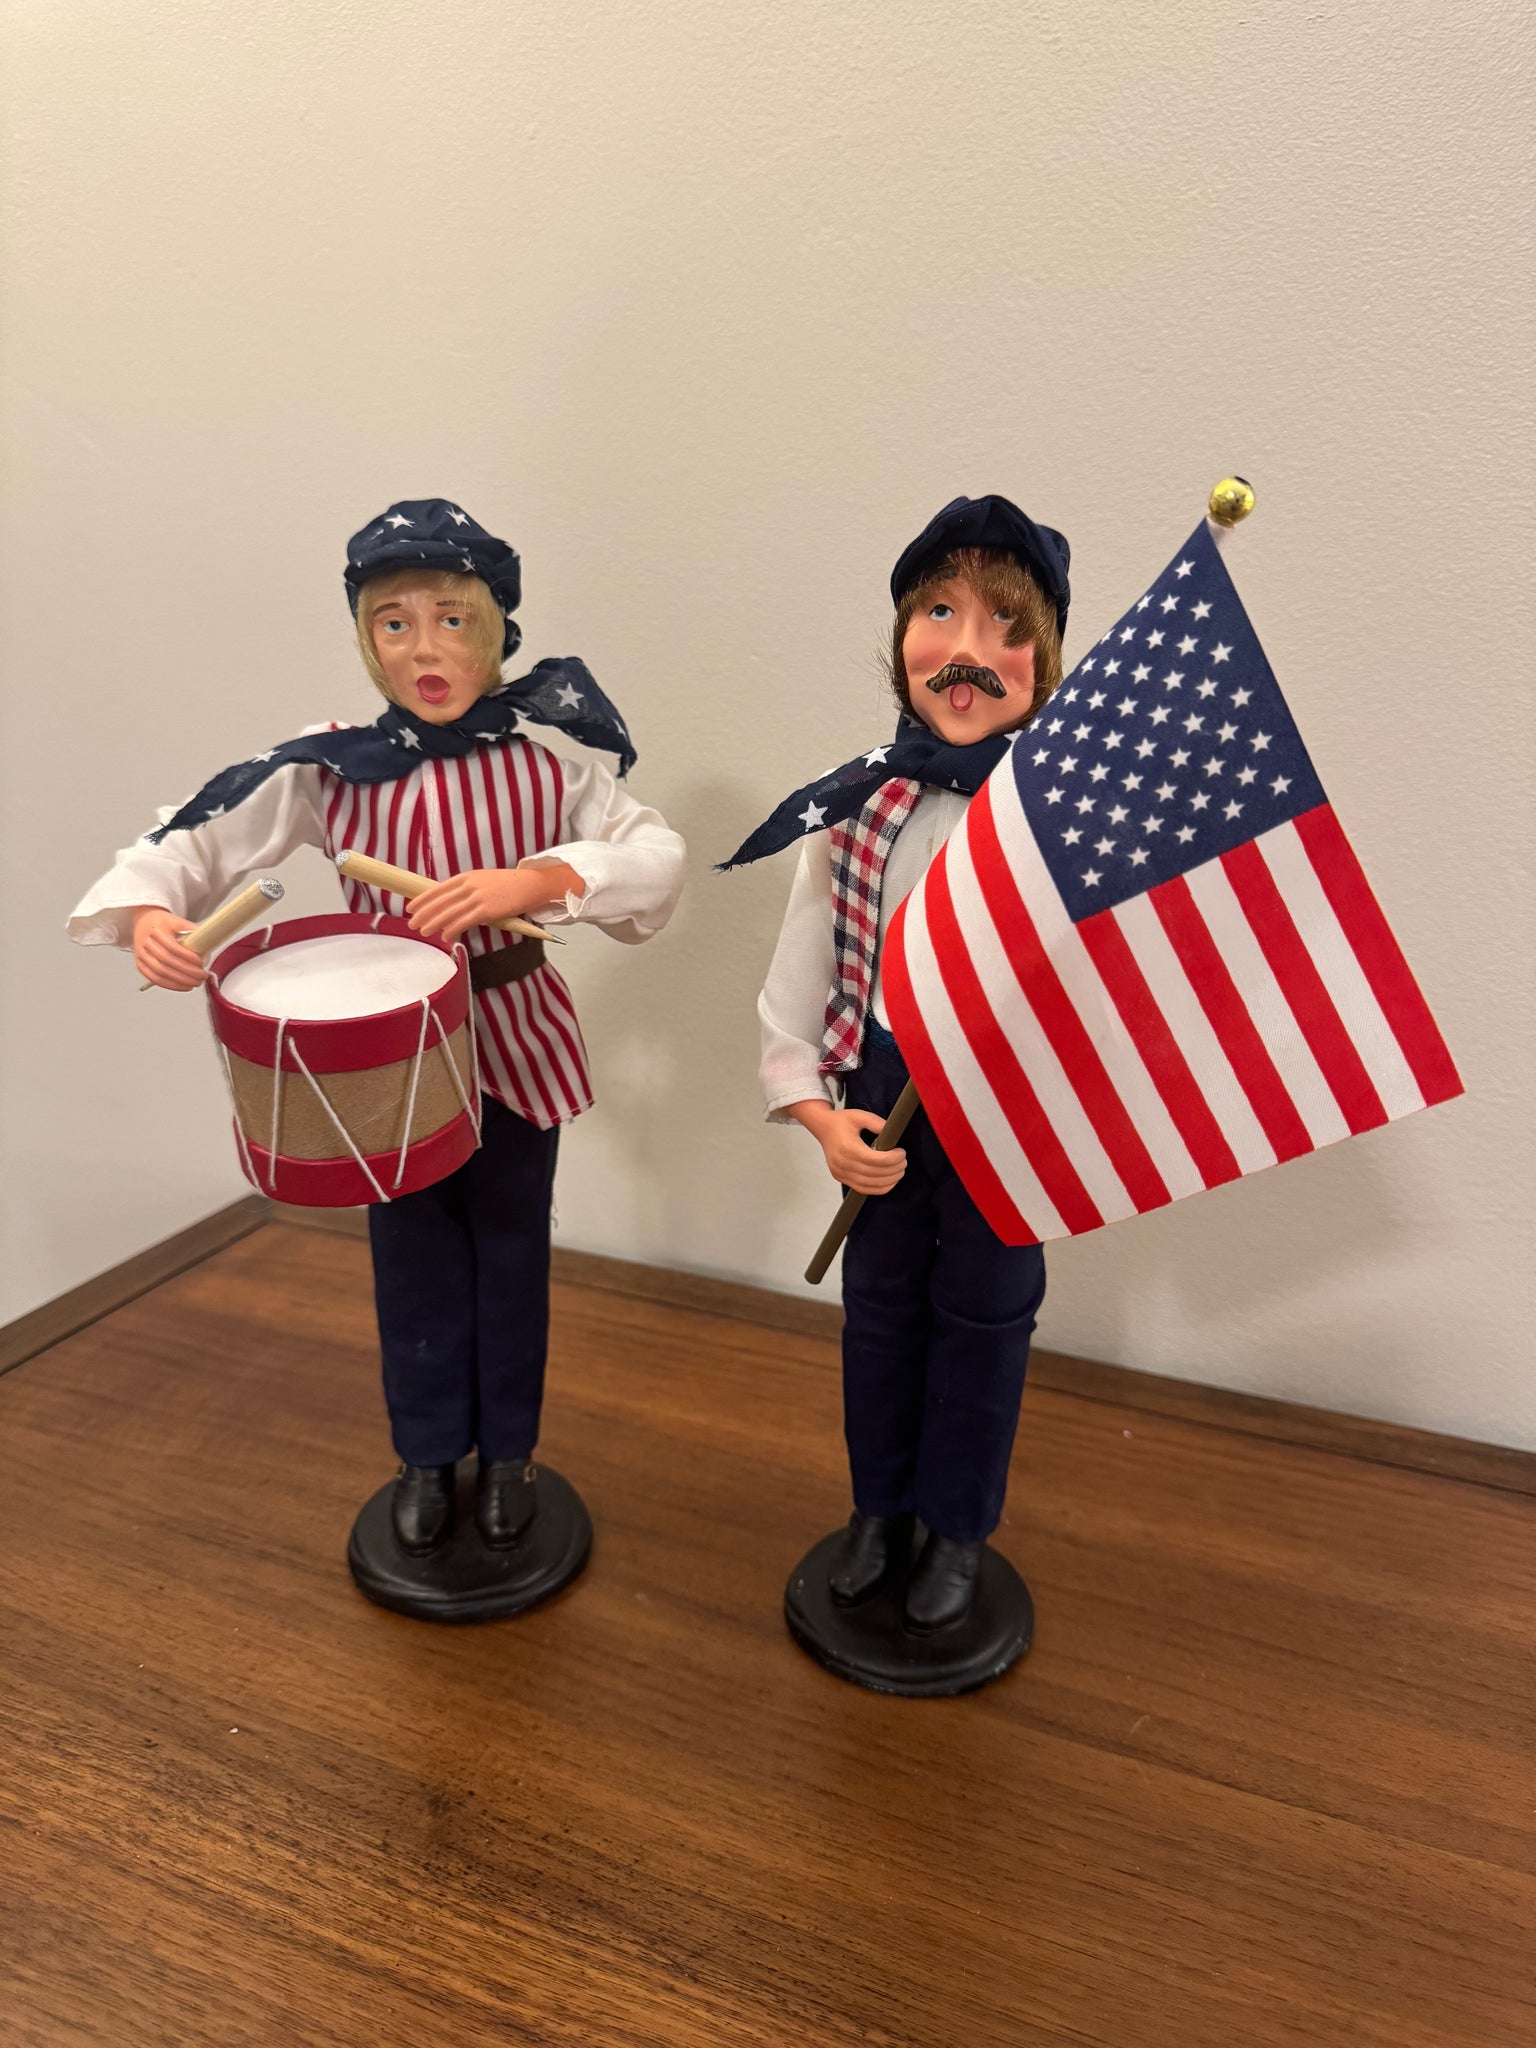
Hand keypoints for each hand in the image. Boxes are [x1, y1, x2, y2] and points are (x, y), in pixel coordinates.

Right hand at [132, 905, 206, 990]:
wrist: (144, 922)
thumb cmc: (162, 923)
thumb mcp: (177, 921)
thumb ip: (192, 930)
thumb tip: (209, 940)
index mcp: (156, 931)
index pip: (172, 947)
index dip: (187, 957)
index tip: (200, 962)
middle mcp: (146, 944)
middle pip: (166, 962)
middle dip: (187, 972)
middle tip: (202, 975)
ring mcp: (142, 956)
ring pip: (160, 973)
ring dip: (180, 981)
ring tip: (195, 982)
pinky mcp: (141, 965)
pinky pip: (155, 979)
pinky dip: (171, 985)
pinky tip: (184, 986)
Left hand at [407, 863, 583, 943]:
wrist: (532, 884)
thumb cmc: (510, 886)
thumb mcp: (485, 881)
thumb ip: (468, 890)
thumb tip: (454, 903)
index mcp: (467, 877)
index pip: (438, 888)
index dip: (423, 899)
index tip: (411, 907)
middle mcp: (470, 885)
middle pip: (440, 901)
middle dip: (423, 913)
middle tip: (411, 923)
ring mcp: (478, 897)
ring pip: (449, 912)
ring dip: (434, 923)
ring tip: (423, 932)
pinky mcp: (488, 910)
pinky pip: (465, 921)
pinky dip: (452, 929)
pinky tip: (445, 936)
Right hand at [788, 1100, 907, 1195]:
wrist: (822, 1127)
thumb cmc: (841, 1121)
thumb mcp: (860, 1115)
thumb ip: (877, 1123)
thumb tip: (893, 1134)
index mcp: (848, 1147)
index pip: (877, 1160)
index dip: (894, 1158)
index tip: (902, 1152)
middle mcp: (843, 1163)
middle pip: (875, 1174)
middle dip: (895, 1170)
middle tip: (904, 1162)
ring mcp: (840, 1173)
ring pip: (870, 1185)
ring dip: (889, 1181)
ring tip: (899, 1172)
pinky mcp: (841, 1178)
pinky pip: (862, 1189)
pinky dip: (878, 1189)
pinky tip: (889, 1182)